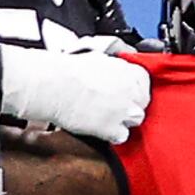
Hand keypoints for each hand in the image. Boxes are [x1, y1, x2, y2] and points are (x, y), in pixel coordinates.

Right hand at [0, 46, 148, 143]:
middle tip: (110, 104)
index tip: (122, 91)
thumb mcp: (97, 58)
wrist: (49, 86)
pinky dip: (111, 134)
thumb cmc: (64, 70)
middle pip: (142, 102)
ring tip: (103, 116)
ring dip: (122, 119)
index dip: (131, 88)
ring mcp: (124, 111)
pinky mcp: (112, 128)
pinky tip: (98, 127)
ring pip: (135, 119)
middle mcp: (132, 90)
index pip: (144, 82)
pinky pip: (121, 136)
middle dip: (128, 104)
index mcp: (130, 71)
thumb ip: (113, 67)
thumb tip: (115, 70)